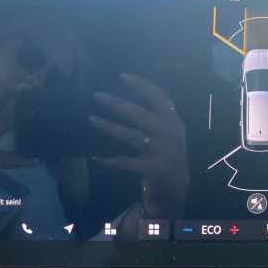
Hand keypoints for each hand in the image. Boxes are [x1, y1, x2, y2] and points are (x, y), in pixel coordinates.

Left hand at [89, 73, 188, 219]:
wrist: (175, 192)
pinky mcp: (155, 169)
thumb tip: (122, 101)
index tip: (123, 76)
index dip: (143, 85)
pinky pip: (127, 162)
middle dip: (119, 104)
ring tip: (92, 119)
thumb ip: (153, 120)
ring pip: (132, 136)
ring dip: (110, 127)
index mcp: (175, 123)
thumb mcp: (166, 136)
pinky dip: (110, 160)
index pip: (160, 98)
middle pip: (142, 114)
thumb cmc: (165, 158)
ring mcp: (165, 153)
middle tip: (98, 95)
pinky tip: (96, 158)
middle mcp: (172, 135)